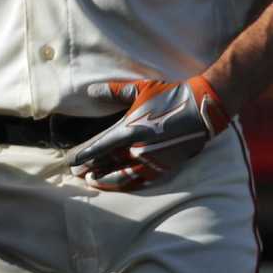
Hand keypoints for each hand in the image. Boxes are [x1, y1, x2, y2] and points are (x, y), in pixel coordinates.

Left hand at [67, 75, 229, 190]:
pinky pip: (140, 179)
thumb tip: (90, 90)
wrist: (201, 107)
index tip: (71, 162)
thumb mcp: (140, 89)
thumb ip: (113, 91)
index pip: (100, 147)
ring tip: (93, 181)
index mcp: (130, 130)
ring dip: (106, 180)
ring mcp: (151, 160)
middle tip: (76, 173)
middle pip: (108, 164)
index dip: (84, 155)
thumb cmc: (170, 95)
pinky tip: (118, 184)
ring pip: (123, 176)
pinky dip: (126, 183)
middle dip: (91, 169)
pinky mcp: (164, 166)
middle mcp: (138, 149)